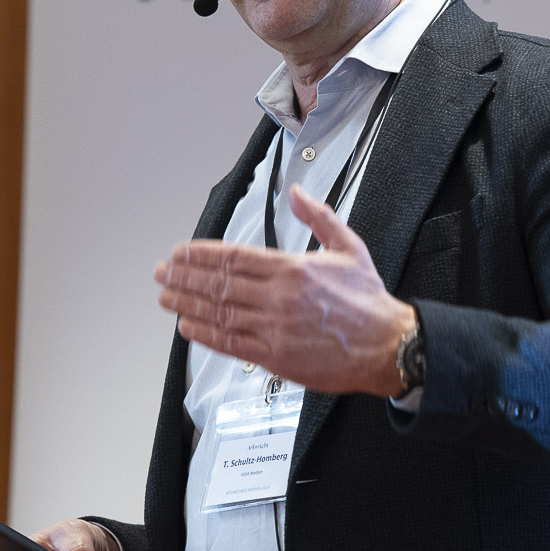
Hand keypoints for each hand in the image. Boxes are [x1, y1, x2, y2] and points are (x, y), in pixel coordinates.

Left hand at [155, 182, 416, 396]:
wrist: (387, 346)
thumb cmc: (368, 301)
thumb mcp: (348, 247)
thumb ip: (319, 217)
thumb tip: (297, 192)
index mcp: (293, 268)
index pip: (234, 257)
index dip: (201, 255)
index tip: (180, 253)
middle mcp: (278, 298)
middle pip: (219, 284)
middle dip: (185, 277)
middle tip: (162, 273)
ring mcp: (274, 329)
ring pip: (219, 313)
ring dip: (187, 304)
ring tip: (166, 297)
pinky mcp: (276, 358)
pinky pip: (231, 344)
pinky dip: (206, 335)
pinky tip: (188, 327)